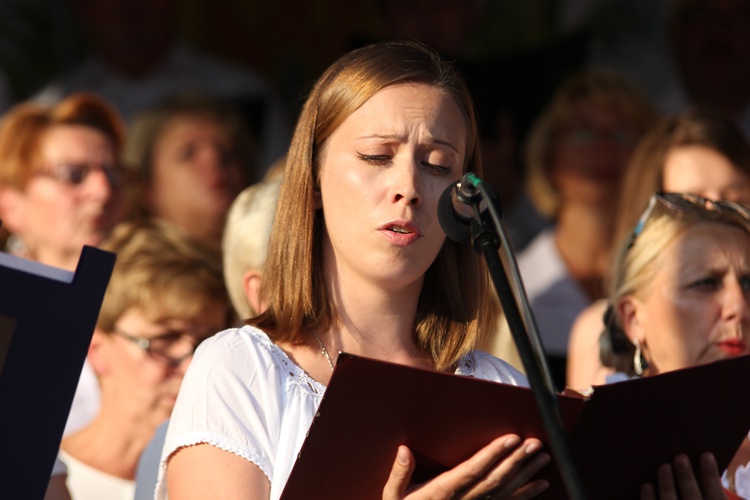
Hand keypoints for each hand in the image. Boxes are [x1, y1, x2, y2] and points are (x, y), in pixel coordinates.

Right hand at [382, 434, 549, 499]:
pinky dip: (527, 494)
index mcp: (443, 492)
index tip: (510, 439)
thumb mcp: (392, 497)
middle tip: (535, 443)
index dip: (492, 455)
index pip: (473, 470)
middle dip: (516, 460)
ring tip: (543, 457)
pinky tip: (541, 484)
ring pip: (506, 492)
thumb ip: (399, 474)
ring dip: (526, 474)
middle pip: (495, 479)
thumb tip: (404, 449)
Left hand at [640, 453, 727, 499]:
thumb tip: (692, 452)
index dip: (711, 475)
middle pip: (692, 497)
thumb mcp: (703, 494)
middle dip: (686, 478)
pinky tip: (647, 485)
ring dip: (667, 485)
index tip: (706, 454)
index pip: (716, 494)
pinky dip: (649, 498)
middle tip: (680, 458)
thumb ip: (700, 481)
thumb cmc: (690, 497)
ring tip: (664, 466)